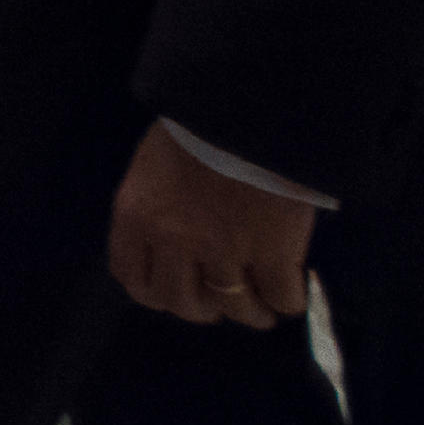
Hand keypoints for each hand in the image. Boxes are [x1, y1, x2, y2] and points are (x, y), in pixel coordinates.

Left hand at [108, 121, 314, 326]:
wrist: (248, 110)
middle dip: (202, 309)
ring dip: (249, 314)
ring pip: (233, 307)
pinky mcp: (273, 254)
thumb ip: (158, 207)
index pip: (133, 278)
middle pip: (181, 303)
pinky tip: (290, 294)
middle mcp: (173, 242)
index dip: (156, 293)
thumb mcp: (155, 166)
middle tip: (220, 304)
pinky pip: (281, 297)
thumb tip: (175, 236)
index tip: (176, 293)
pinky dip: (287, 301)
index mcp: (136, 217)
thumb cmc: (198, 127)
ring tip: (261, 311)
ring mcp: (223, 251)